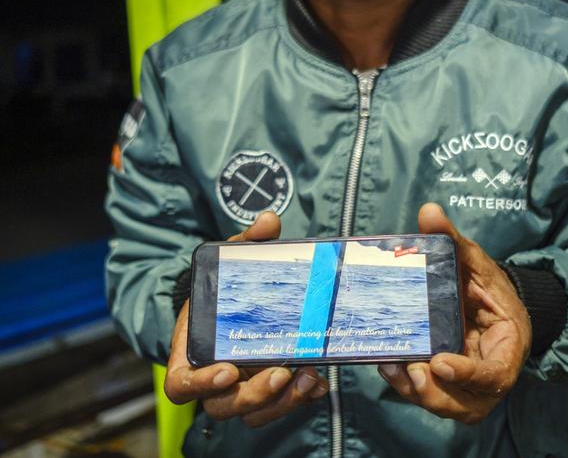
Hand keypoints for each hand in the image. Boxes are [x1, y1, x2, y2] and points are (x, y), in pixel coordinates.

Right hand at [164, 211, 328, 427]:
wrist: (228, 301)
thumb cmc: (221, 285)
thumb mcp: (229, 260)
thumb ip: (246, 242)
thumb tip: (268, 221)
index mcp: (191, 351)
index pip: (182, 383)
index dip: (200, 384)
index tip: (227, 370)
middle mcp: (211, 377)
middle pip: (223, 405)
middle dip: (254, 395)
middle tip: (282, 373)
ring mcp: (237, 387)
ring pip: (252, 413)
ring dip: (281, 403)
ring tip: (309, 378)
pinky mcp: (263, 388)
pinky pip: (276, 406)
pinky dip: (297, 399)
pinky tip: (318, 383)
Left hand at [378, 202, 531, 424]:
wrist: (490, 302)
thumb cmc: (487, 285)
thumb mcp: (474, 261)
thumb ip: (452, 240)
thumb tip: (428, 211)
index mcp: (507, 347)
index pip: (495, 373)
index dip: (469, 374)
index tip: (440, 361)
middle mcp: (489, 373)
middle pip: (468, 403)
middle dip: (437, 393)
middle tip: (411, 371)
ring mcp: (469, 385)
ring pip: (447, 404)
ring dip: (418, 393)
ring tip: (393, 368)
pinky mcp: (448, 385)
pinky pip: (431, 393)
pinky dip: (408, 385)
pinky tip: (388, 364)